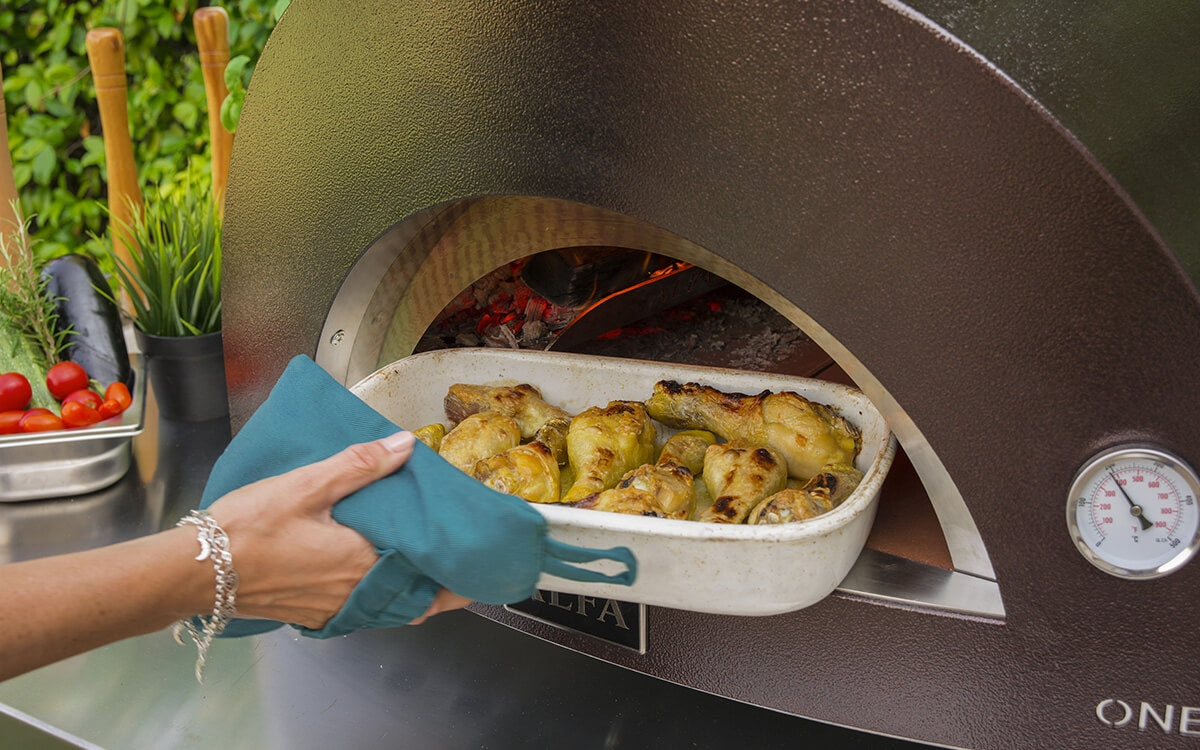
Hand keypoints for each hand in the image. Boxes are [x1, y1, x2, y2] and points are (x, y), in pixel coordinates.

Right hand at [207, 431, 468, 628]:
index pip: (430, 580)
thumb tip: (403, 446)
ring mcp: (332, 609)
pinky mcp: (311, 614)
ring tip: (424, 568)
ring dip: (410, 592)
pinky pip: (360, 610)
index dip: (460, 578)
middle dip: (441, 587)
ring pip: (388, 607)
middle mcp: (353, 593)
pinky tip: (373, 574)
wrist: (194, 571)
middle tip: (459, 566)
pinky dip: (378, 597)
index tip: (482, 566)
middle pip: (415, 601)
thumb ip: (359, 465)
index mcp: (362, 563)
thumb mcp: (306, 485)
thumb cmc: (245, 530)